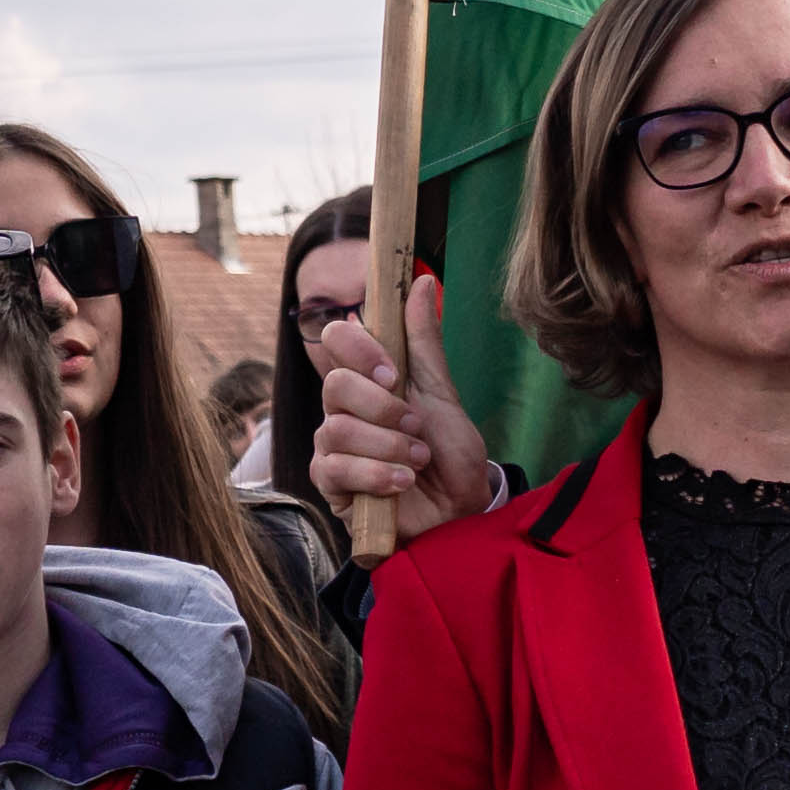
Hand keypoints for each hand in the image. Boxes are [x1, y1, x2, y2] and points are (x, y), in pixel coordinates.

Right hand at [305, 265, 492, 540]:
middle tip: (415, 426)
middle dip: (382, 406)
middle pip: (334, 384)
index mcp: (367, 380)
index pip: (337, 340)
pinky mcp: (330, 485)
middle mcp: (343, 409)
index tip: (392, 371)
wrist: (459, 509)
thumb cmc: (448, 452)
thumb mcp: (442, 393)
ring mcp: (332, 447)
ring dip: (387, 445)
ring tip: (417, 460)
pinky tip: (402, 483)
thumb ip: (424, 342)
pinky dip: (375, 475)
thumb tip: (422, 280)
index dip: (359, 349)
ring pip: (335, 428)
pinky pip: (334, 469)